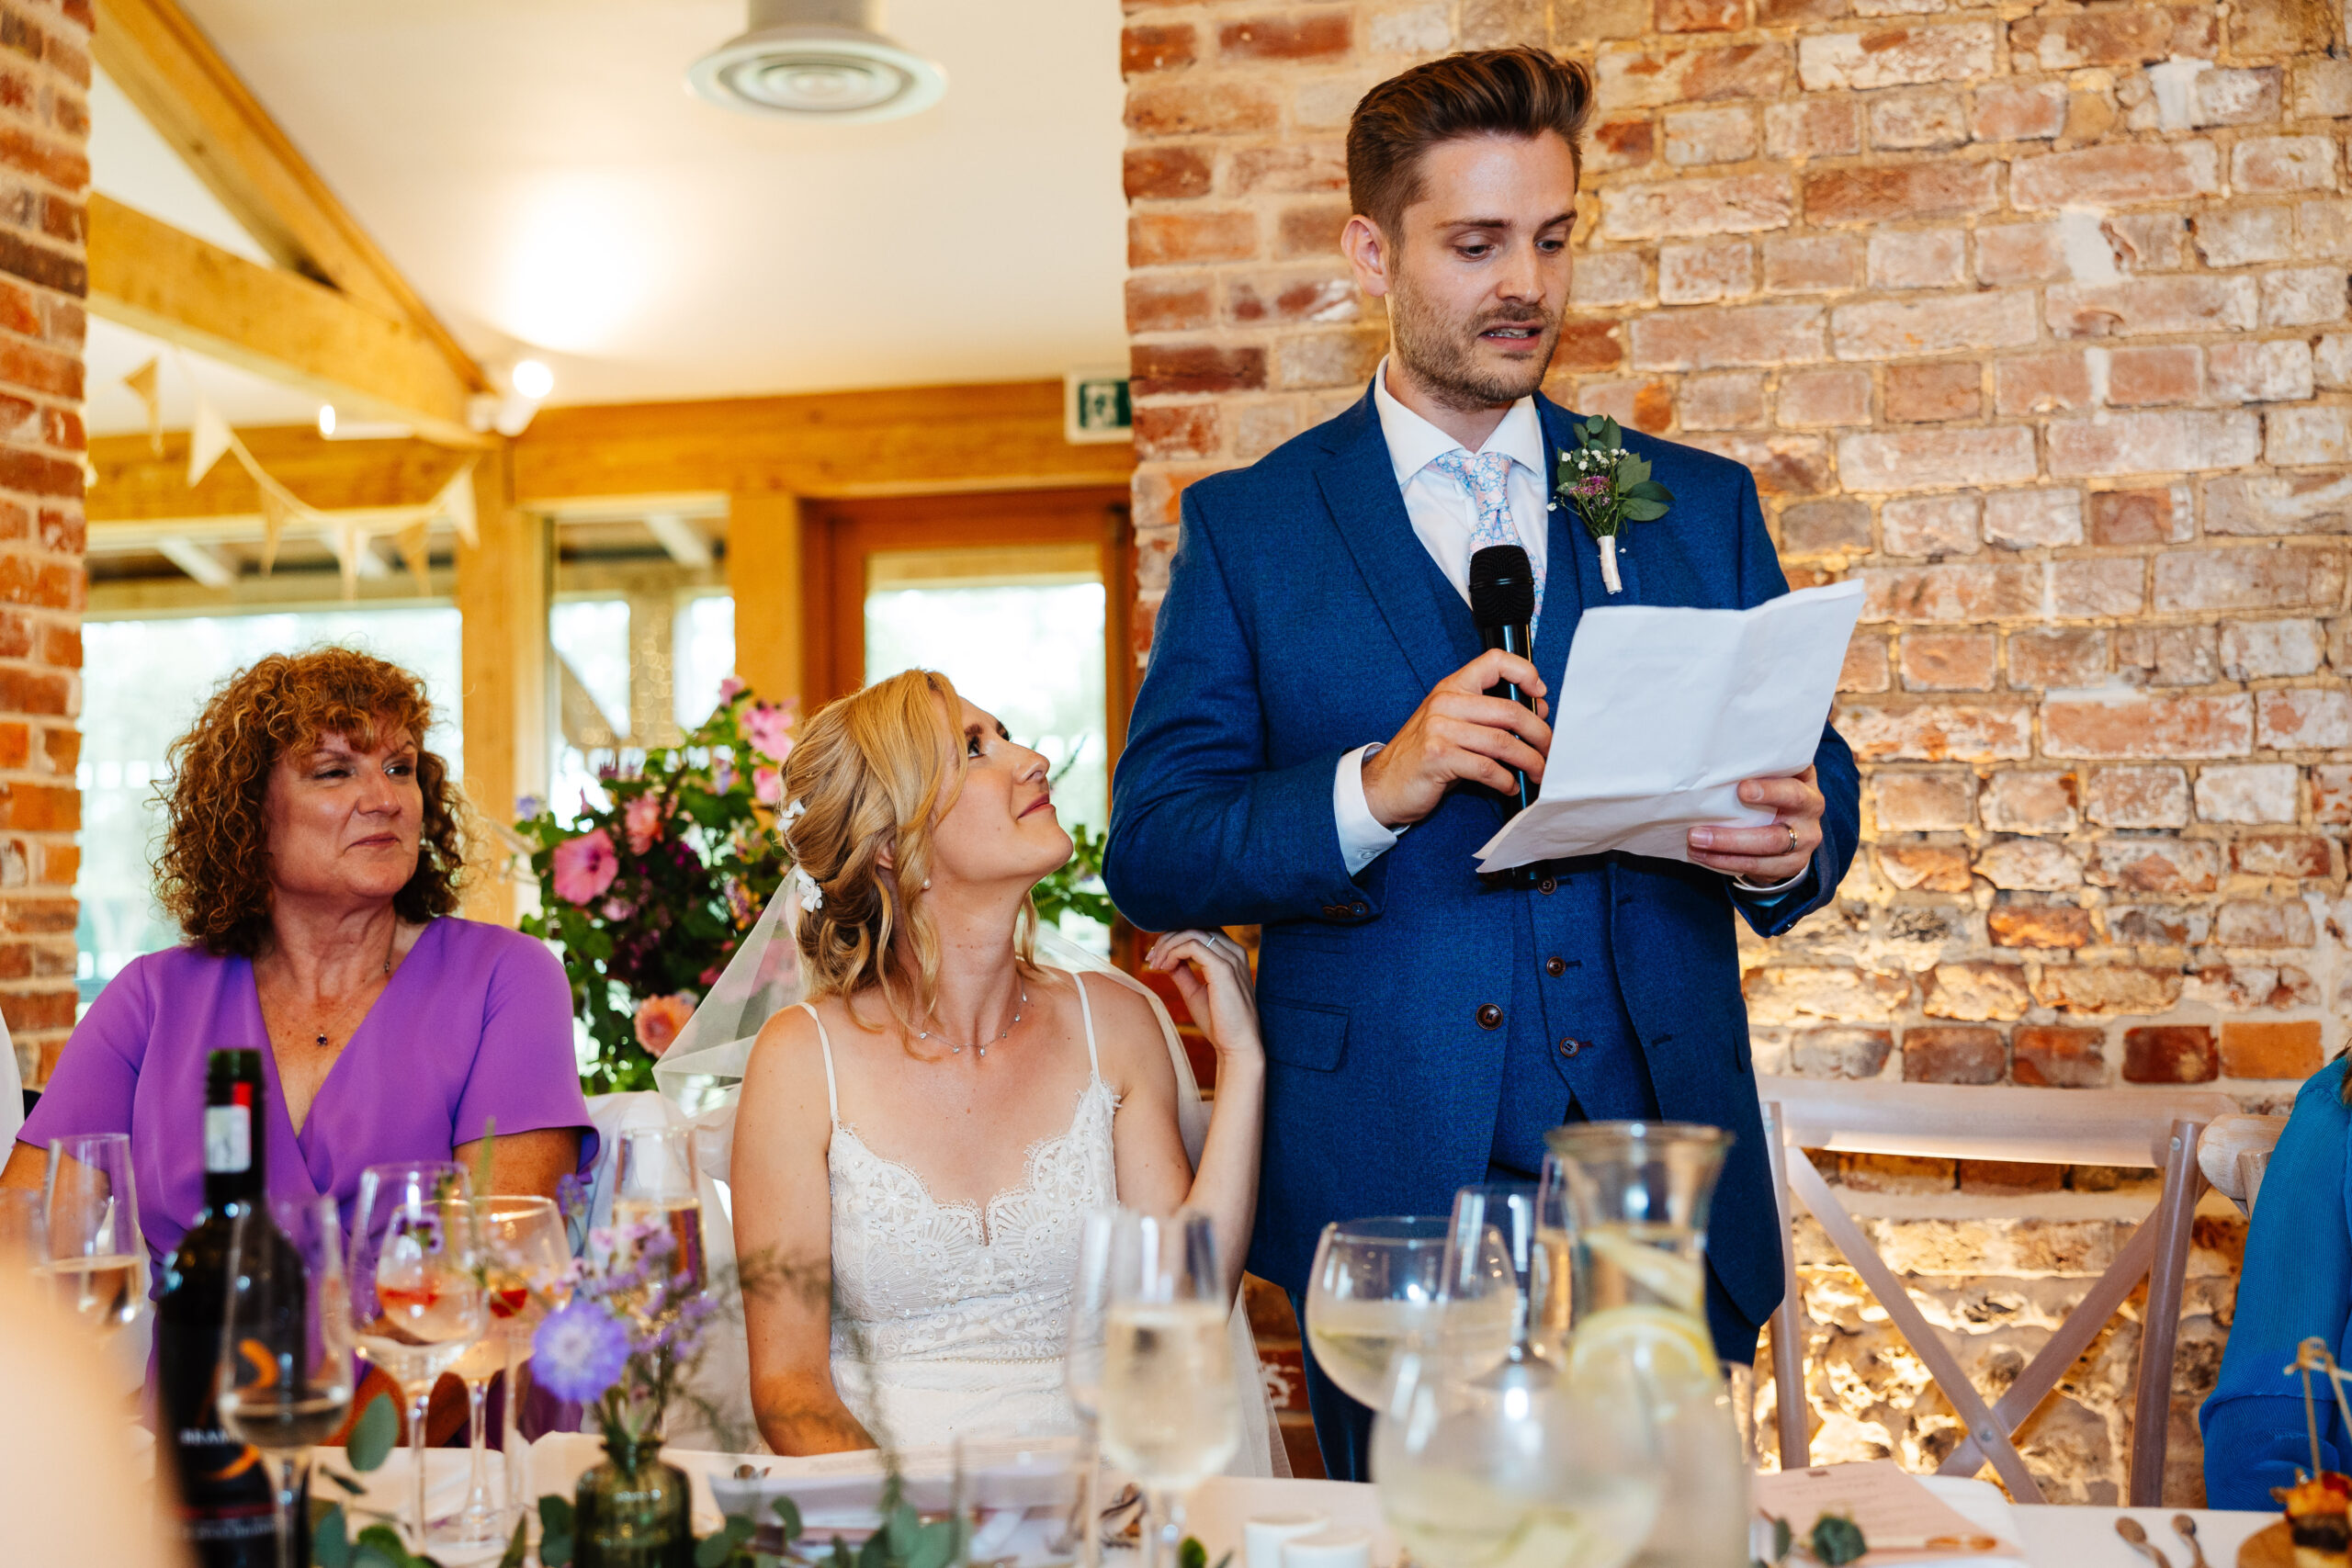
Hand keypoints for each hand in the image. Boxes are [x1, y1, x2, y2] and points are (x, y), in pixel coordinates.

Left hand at [1145, 929, 1260, 1070]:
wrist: (1237, 1046)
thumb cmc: (1220, 1022)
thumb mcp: (1195, 992)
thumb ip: (1182, 972)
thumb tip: (1166, 958)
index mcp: (1231, 954)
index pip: (1200, 930)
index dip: (1174, 938)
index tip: (1155, 957)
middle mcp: (1234, 950)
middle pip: (1194, 927)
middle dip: (1167, 939)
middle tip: (1151, 959)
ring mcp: (1231, 957)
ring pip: (1191, 933)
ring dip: (1167, 945)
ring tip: (1155, 964)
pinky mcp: (1224, 968)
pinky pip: (1192, 946)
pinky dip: (1173, 953)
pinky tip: (1165, 967)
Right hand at [1360, 650, 1552, 829]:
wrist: (1384, 784)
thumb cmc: (1424, 756)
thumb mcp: (1453, 726)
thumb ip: (1487, 717)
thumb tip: (1536, 713)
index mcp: (1452, 688)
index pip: (1494, 662)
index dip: (1524, 672)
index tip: (1540, 694)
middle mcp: (1446, 703)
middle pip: (1509, 710)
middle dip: (1539, 734)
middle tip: (1550, 751)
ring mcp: (1439, 729)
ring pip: (1503, 742)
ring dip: (1529, 761)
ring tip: (1538, 773)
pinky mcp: (1438, 757)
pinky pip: (1486, 768)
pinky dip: (1505, 780)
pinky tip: (1510, 786)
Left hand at [1687, 766, 1823, 884]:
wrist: (1797, 817)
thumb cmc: (1775, 785)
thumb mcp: (1775, 771)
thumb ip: (1757, 767)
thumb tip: (1716, 762)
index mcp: (1805, 785)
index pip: (1792, 790)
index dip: (1770, 791)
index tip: (1742, 789)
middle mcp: (1810, 814)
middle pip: (1775, 835)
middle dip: (1733, 838)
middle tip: (1696, 834)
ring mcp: (1804, 843)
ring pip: (1765, 854)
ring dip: (1725, 852)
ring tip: (1694, 845)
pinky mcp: (1792, 863)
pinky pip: (1759, 869)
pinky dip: (1727, 863)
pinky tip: (1704, 856)